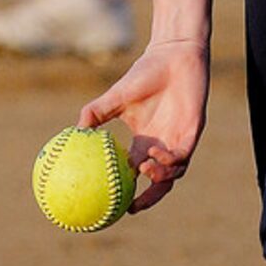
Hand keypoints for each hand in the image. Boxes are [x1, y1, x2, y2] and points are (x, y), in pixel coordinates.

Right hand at [79, 41, 208, 213]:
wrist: (173, 56)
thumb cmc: (145, 75)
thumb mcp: (115, 97)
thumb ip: (94, 113)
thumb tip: (73, 132)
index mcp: (144, 142)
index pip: (134, 175)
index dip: (125, 191)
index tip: (111, 204)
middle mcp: (161, 146)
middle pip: (158, 183)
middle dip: (148, 199)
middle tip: (131, 209)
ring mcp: (178, 141)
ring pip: (173, 172)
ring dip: (158, 177)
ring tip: (142, 172)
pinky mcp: (192, 133)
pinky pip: (182, 155)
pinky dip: (168, 160)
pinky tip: (154, 153)